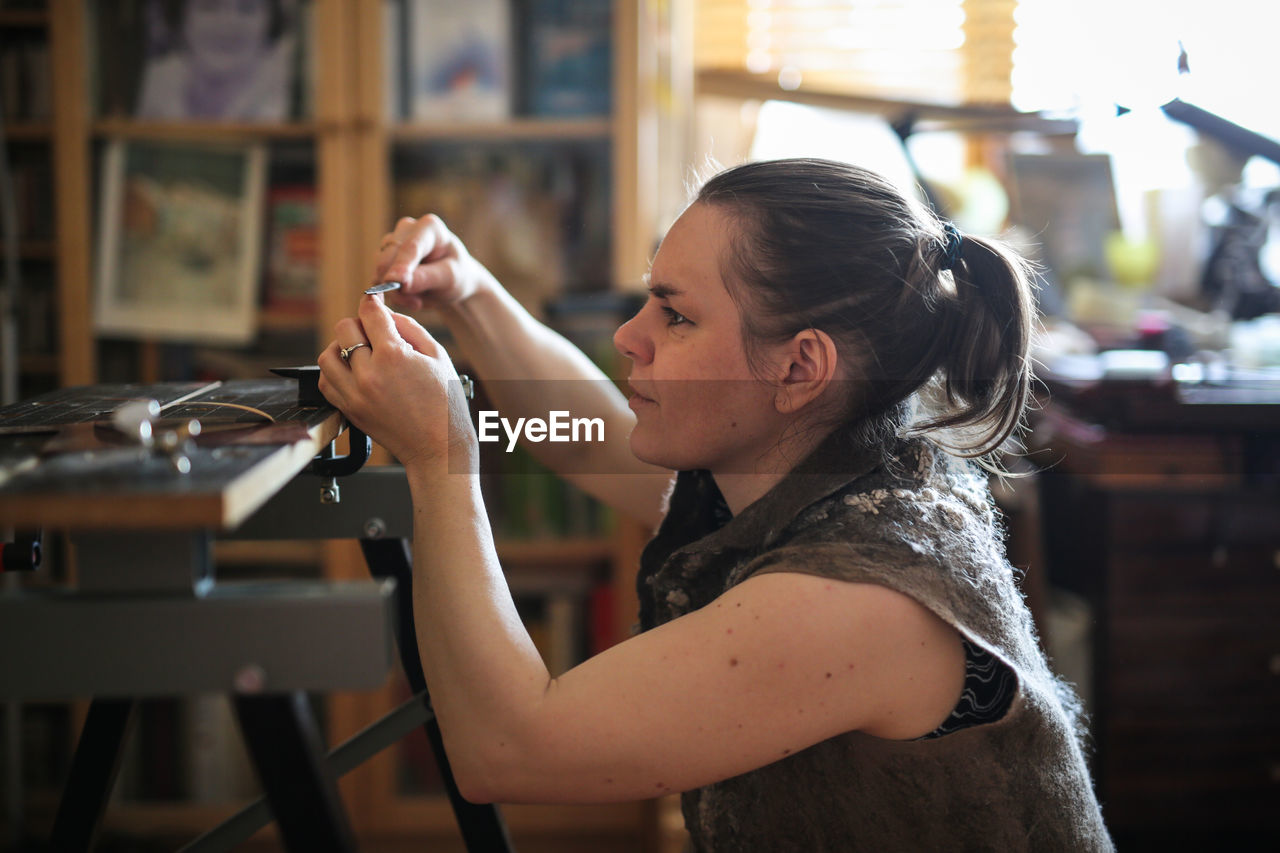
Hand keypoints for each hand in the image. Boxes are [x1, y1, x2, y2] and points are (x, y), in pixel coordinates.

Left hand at [318, 295, 476, 471]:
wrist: (439, 448)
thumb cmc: (446, 403)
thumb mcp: (438, 356)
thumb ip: (409, 327)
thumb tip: (385, 314)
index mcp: (394, 356)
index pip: (370, 313)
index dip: (372, 301)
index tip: (374, 301)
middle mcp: (369, 374)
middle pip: (344, 328)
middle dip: (359, 324)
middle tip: (372, 332)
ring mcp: (355, 394)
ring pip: (327, 355)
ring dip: (341, 347)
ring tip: (359, 352)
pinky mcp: (350, 410)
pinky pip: (326, 381)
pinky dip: (334, 371)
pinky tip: (352, 372)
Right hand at [372, 215, 489, 311]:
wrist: (451, 281)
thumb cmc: (456, 275)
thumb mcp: (450, 279)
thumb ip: (426, 278)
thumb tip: (399, 283)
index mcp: (430, 227)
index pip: (411, 246)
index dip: (402, 265)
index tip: (395, 282)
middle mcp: (407, 228)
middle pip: (389, 256)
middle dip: (397, 283)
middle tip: (415, 304)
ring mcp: (393, 242)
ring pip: (380, 269)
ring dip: (394, 291)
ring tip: (417, 301)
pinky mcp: (383, 258)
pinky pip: (377, 278)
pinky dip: (389, 293)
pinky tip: (408, 299)